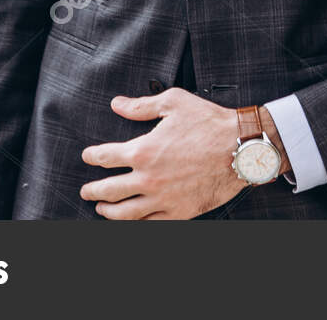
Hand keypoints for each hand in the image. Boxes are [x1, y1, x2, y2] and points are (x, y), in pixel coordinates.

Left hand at [78, 89, 248, 219]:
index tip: (87, 156)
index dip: (92, 156)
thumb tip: (117, 104)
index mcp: (143, 151)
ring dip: (108, 212)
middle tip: (86, 191)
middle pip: (108, 190)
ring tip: (102, 209)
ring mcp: (162, 199)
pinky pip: (150, 223)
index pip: (106, 157)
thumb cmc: (210, 123)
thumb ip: (141, 105)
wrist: (241, 148)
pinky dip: (136, 224)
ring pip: (125, 213)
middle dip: (93, 190)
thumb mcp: (174, 103)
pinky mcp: (179, 212)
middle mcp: (148, 179)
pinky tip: (131, 221)